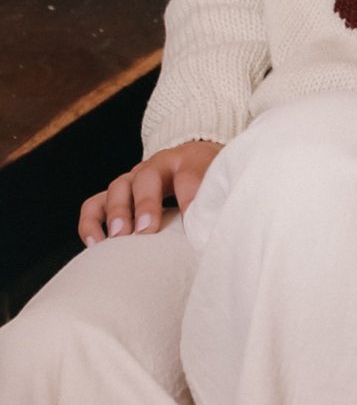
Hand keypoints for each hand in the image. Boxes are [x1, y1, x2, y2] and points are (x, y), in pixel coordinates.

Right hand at [78, 140, 222, 245]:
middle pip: (147, 176)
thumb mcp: (217, 184)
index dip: (191, 200)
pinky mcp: (116, 195)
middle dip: (146, 203)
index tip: (194, 227)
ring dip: (117, 212)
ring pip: (118, 187)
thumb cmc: (206, 180)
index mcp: (189, 160)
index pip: (190, 175)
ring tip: (119, 237)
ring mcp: (133, 179)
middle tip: (147, 229)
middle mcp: (157, 166)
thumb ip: (216, 201)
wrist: (194, 162)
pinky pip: (95, 204)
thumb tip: (214, 231)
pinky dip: (91, 222)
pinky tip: (95, 244)